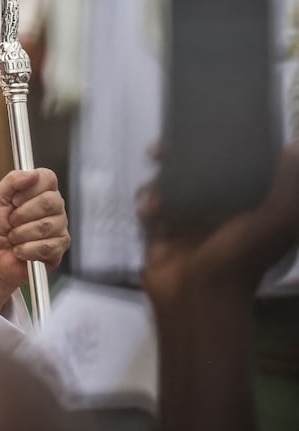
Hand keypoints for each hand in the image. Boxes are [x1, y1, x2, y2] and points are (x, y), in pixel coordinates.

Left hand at [0, 168, 68, 311]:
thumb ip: (12, 181)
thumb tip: (31, 173)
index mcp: (40, 192)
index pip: (48, 178)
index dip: (30, 188)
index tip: (15, 199)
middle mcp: (55, 208)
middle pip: (50, 201)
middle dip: (22, 214)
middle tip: (11, 222)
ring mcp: (60, 228)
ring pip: (47, 225)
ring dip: (21, 234)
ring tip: (14, 238)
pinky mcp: (60, 248)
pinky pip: (47, 246)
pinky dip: (26, 249)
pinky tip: (20, 250)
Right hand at [144, 143, 298, 306]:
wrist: (195, 297)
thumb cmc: (238, 258)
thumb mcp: (275, 221)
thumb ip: (287, 187)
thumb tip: (295, 144)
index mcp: (248, 204)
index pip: (233, 163)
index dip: (216, 145)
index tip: (198, 133)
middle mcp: (220, 208)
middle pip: (195, 169)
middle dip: (174, 158)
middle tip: (157, 151)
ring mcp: (189, 218)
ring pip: (168, 183)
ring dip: (156, 185)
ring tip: (155, 202)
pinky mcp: (163, 229)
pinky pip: (150, 202)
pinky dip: (146, 203)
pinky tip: (149, 214)